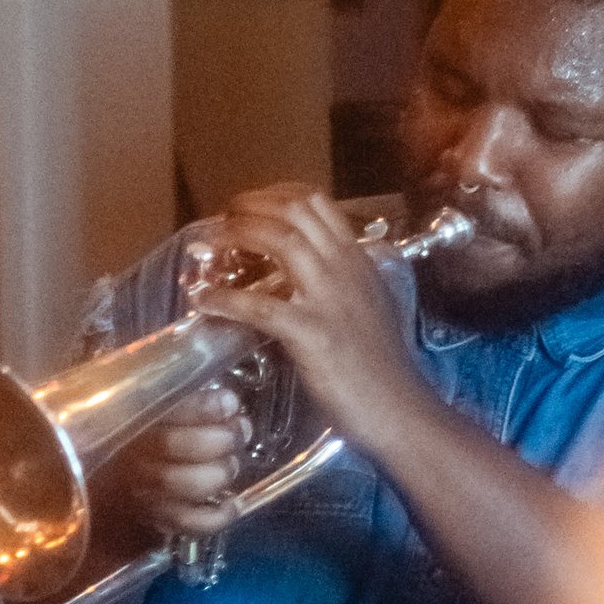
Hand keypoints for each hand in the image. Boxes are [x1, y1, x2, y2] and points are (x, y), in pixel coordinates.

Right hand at [108, 382, 248, 543]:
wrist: (112, 484)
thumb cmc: (146, 437)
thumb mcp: (157, 409)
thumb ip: (184, 400)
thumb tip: (227, 401)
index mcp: (133, 421)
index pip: (168, 409)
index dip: (206, 407)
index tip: (230, 403)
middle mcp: (135, 456)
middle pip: (177, 446)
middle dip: (221, 438)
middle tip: (240, 432)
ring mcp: (146, 492)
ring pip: (186, 485)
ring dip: (220, 473)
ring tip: (232, 463)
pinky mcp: (157, 520)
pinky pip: (190, 523)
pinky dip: (219, 516)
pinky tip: (234, 502)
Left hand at [201, 185, 434, 464]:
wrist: (399, 409)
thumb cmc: (382, 366)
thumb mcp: (368, 306)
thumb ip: (341, 282)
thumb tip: (302, 274)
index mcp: (358, 260)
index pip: (318, 202)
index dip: (276, 193)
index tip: (250, 203)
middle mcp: (345, 268)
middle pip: (295, 210)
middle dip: (251, 205)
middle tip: (225, 216)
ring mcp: (329, 298)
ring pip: (280, 240)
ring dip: (238, 234)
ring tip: (211, 241)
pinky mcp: (312, 333)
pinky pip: (260, 306)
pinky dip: (226, 299)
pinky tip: (204, 300)